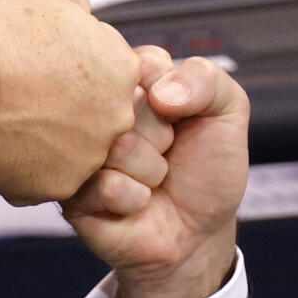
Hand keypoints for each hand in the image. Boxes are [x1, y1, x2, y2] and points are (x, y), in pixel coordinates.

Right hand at [0, 0, 140, 205]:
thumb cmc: (1, 33)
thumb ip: (79, 5)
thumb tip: (83, 19)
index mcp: (121, 66)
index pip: (113, 70)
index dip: (79, 64)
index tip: (50, 64)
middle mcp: (117, 116)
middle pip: (101, 111)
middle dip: (73, 104)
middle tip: (34, 93)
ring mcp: (90, 156)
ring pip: (78, 147)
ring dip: (54, 136)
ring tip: (18, 117)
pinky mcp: (60, 186)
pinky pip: (51, 175)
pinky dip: (32, 163)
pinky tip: (9, 142)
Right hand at [62, 50, 248, 297]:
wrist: (198, 235)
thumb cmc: (208, 169)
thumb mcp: (227, 112)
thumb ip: (206, 79)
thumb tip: (160, 92)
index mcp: (132, 81)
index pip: (143, 62)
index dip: (171, 96)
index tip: (180, 117)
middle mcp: (100, 110)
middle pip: (126, 103)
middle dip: (163, 135)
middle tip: (167, 152)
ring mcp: (82, 149)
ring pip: (117, 145)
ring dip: (151, 171)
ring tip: (152, 180)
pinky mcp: (70, 189)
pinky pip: (105, 184)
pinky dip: (134, 199)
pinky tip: (136, 204)